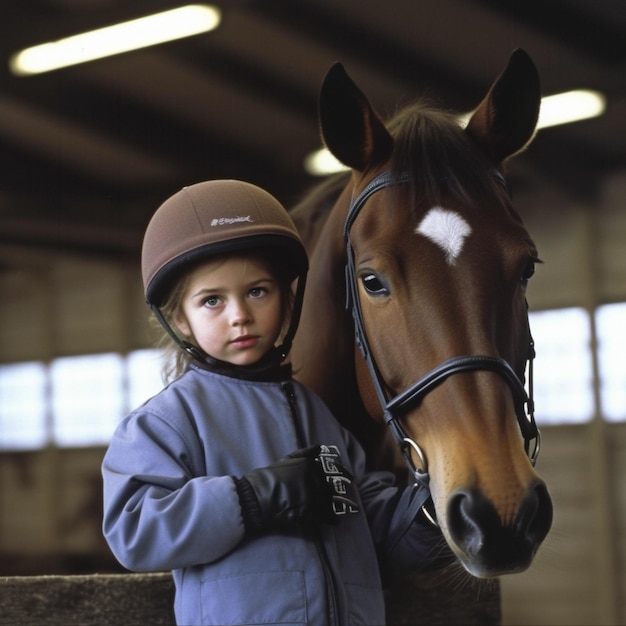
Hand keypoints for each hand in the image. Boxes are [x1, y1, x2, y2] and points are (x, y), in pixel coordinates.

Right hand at [234, 445, 357, 532]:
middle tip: (352, 496)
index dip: (345, 474)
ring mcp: (314, 496)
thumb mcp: (287, 459)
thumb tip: (320, 447)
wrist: (258, 497)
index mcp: (311, 465)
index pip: (335, 469)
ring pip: (334, 502)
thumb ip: (305, 453)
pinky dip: (333, 519)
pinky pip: (327, 517)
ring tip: (347, 510)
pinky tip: (335, 522)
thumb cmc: (270, 477)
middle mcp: (316, 479)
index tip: (351, 478)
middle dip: (345, 491)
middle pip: (337, 486)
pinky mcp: (310, 512)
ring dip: (341, 506)